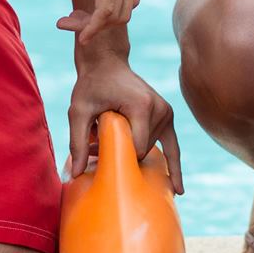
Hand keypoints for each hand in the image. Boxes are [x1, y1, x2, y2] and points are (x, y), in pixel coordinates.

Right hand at [49, 0, 138, 42]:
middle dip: (97, 24)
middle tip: (68, 23)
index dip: (106, 14)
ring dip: (91, 27)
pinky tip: (80, 34)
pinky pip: (106, 11)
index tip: (79, 16)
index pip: (125, 0)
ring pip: (116, 16)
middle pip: (123, 12)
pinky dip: (94, 27)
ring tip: (65, 24)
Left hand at [63, 44, 183, 193]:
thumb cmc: (91, 85)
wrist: (106, 63)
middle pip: (142, 150)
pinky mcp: (168, 116)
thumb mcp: (78, 111)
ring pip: (149, 150)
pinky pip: (173, 147)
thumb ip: (78, 142)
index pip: (136, 149)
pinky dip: (174, 167)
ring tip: (106, 135)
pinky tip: (178, 189)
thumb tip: (75, 175)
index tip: (97, 153)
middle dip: (121, 153)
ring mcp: (167, 113)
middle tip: (95, 140)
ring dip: (129, 150)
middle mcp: (160, 109)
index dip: (117, 156)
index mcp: (142, 107)